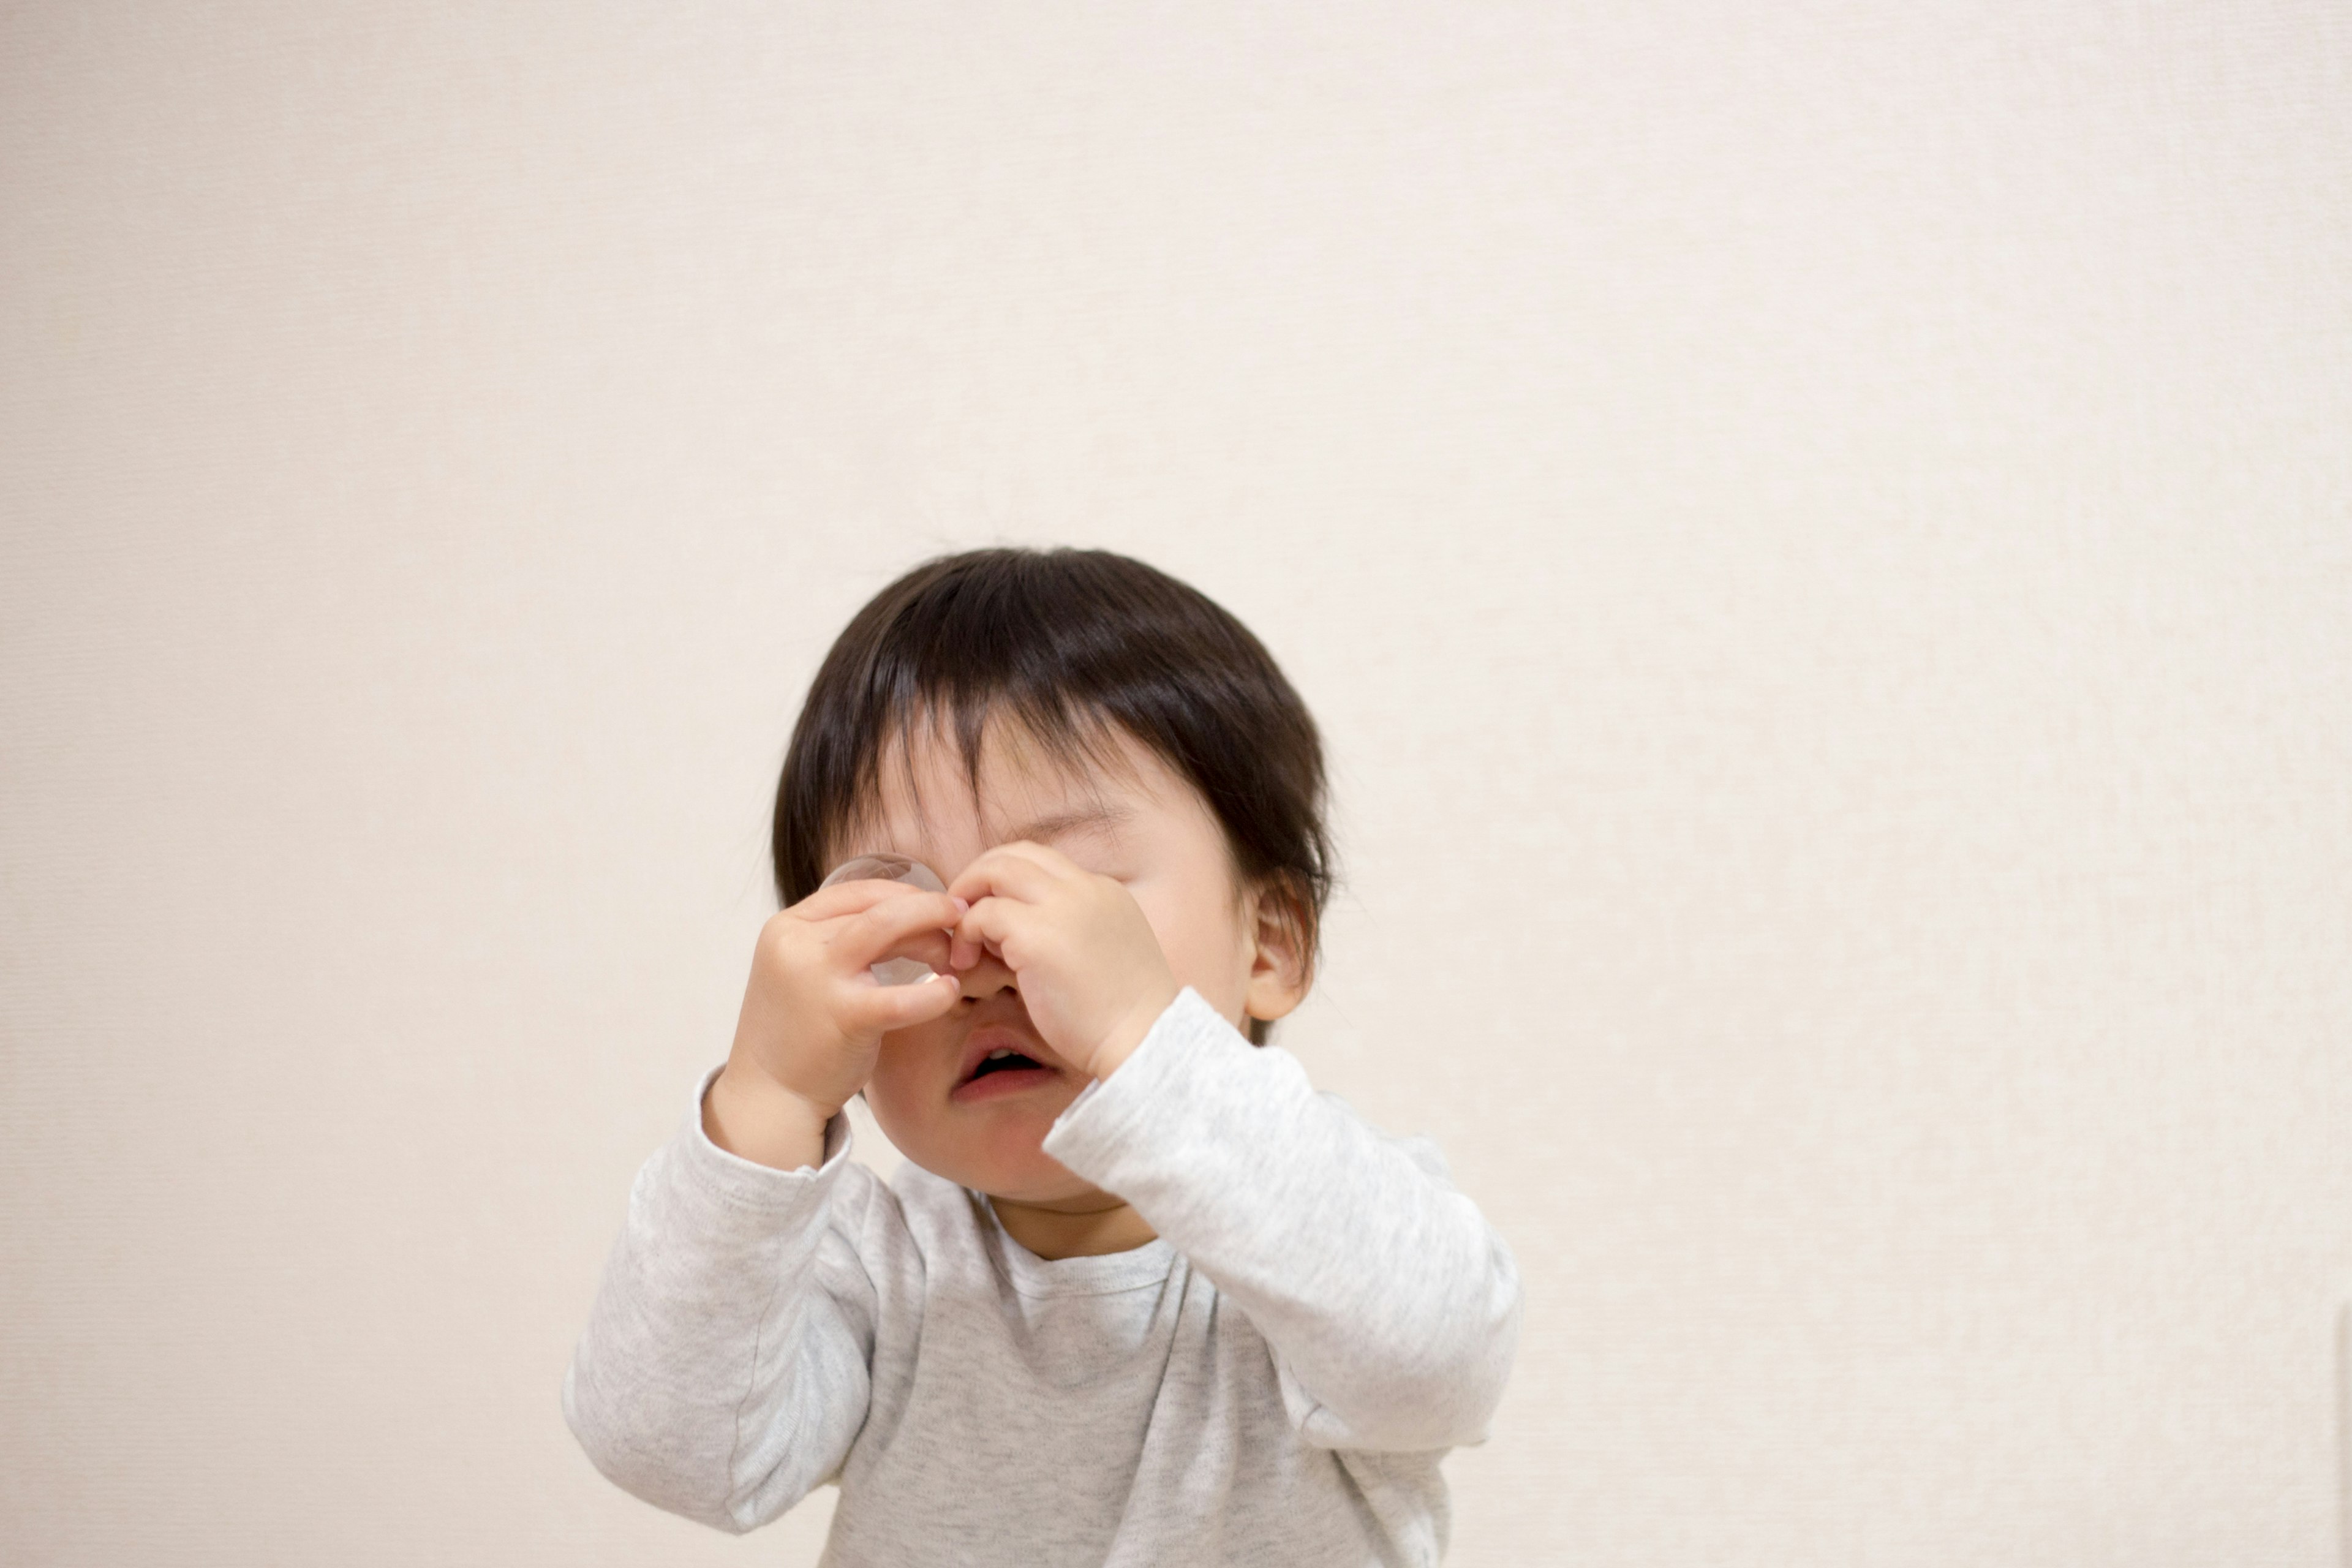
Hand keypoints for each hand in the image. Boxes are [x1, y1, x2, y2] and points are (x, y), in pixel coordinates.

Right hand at [705, 879, 966, 1168]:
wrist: (769, 1096)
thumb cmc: (800, 1034)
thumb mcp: (808, 972)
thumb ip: (844, 942)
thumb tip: (908, 917)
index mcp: (787, 928)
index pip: (858, 891)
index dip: (905, 894)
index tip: (935, 907)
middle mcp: (796, 943)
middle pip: (878, 905)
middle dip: (927, 908)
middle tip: (960, 923)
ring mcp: (817, 977)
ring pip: (888, 927)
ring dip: (932, 934)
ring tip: (955, 956)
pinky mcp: (844, 1016)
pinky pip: (902, 995)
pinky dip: (935, 993)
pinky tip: (950, 992)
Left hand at [945, 842, 1181, 1080]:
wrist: (1146, 1041)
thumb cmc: (1122, 1016)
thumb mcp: (1102, 953)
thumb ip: (1068, 932)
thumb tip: (1011, 935)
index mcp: (1104, 892)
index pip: (1043, 863)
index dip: (1007, 880)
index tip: (990, 914)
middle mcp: (1085, 888)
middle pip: (1015, 853)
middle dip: (978, 877)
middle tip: (961, 915)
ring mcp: (1063, 907)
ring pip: (996, 870)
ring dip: (967, 900)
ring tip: (962, 942)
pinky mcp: (1038, 936)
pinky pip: (984, 914)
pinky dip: (966, 933)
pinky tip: (967, 963)